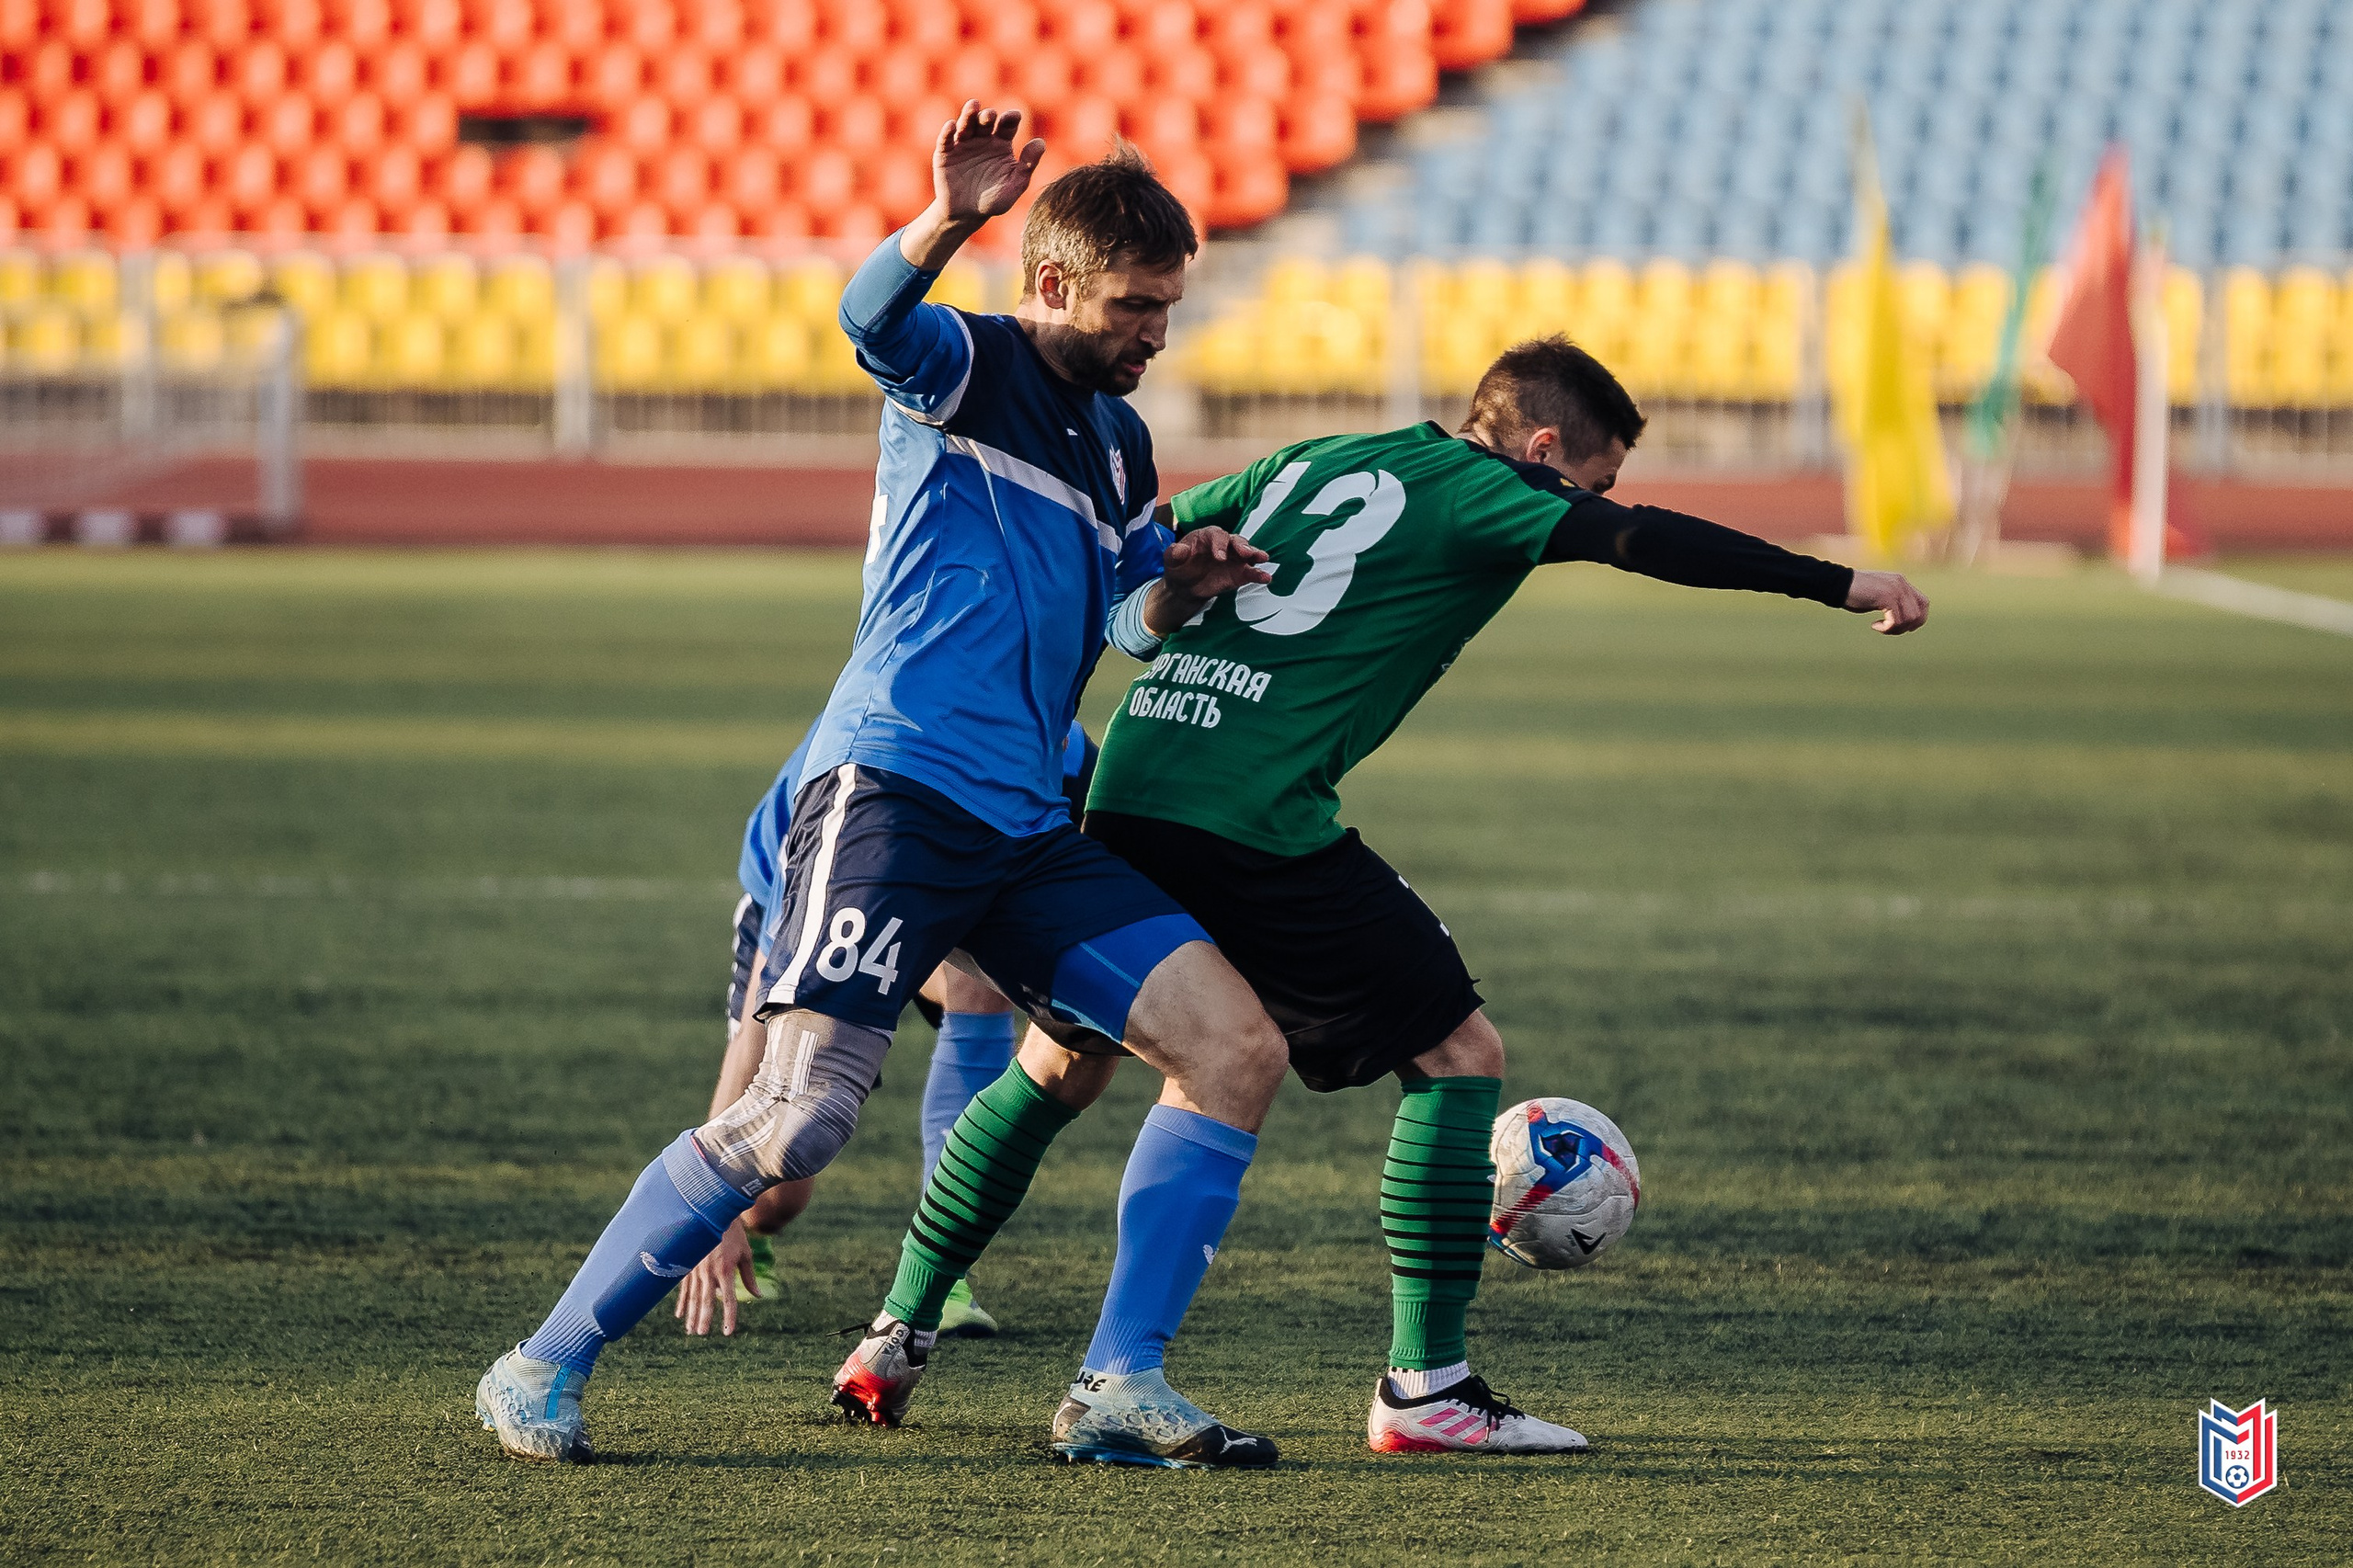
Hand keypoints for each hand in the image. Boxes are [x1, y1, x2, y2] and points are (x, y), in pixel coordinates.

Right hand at [675, 1218, 755, 1336]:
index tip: (728, 1332)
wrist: (714, 1213)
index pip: (728, 1299)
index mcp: (725, 1270)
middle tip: (702, 1334)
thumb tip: (757, 1296)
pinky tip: (679, 1314)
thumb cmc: (734, 1234)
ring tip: (690, 1330)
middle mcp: (709, 1272)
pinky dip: (681, 1302)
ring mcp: (696, 1269)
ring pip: (692, 1297)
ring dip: (690, 1315)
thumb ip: (749, 1277)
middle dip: (703, 1319)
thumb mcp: (745, 1254)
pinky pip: (683, 1288)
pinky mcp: (688, 1265)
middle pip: (705, 1301)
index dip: (729, 1317)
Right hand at [933, 101, 1044, 224]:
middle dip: (988, 115)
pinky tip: (952, 126)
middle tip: (991, 115)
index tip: (1014, 116)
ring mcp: (963, 144)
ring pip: (965, 124)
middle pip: (985, 121)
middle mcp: (982, 139)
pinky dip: (947, 131)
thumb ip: (1028, 165)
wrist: (966, 215)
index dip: (1010, 118)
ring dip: (969, 114)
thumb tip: (1040, 142)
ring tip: (973, 106)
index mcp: (1001, 144)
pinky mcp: (945, 153)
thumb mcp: (1014, 186)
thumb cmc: (994, 201)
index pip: (1007, 125)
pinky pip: (945, 139)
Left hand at [1162, 526, 1272, 598]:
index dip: (1219, 544)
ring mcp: (1233, 558)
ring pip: (1247, 552)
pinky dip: (1259, 574)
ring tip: (1262, 558)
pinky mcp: (1239, 573)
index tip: (1219, 557)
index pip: (1216, 535)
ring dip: (1255, 554)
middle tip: (1246, 554)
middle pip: (1235, 540)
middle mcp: (1223, 544)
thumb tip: (1179, 550)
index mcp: (1207, 536)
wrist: (1184, 586)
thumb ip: (1174, 554)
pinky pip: (1250, 572)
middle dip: (1242, 546)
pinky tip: (1266, 578)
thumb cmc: (1179, 567)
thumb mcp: (1171, 560)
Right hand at [1845, 569, 1928, 633]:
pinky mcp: (1887, 597)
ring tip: (1880, 628)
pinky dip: (1886, 628)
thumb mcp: (1877, 596)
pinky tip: (1874, 625)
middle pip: (1919, 614)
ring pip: (1910, 619)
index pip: (1923, 603)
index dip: (1917, 619)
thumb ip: (1891, 602)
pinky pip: (1896, 620)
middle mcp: (1902, 584)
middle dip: (1906, 627)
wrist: (1837, 584)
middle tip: (1888, 629)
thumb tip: (1900, 619)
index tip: (1902, 627)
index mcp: (1901, 582)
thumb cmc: (1852, 593)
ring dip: (1895, 629)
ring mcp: (1896, 589)